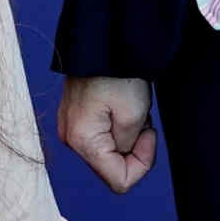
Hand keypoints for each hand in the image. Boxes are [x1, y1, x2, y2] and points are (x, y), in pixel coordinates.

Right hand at [57, 75, 155, 191]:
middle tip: (140, 116)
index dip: (142, 163)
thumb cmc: (118, 73)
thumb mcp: (134, 115)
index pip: (120, 181)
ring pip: (109, 150)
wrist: (104, 39)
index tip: (148, 133)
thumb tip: (122, 153)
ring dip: (126, 134)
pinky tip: (120, 103)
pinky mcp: (76, 116)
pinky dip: (118, 125)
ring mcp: (71, 127)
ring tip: (130, 105)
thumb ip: (128, 147)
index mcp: (82, 142)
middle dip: (133, 146)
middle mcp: (70, 138)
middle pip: (112, 166)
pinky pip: (102, 134)